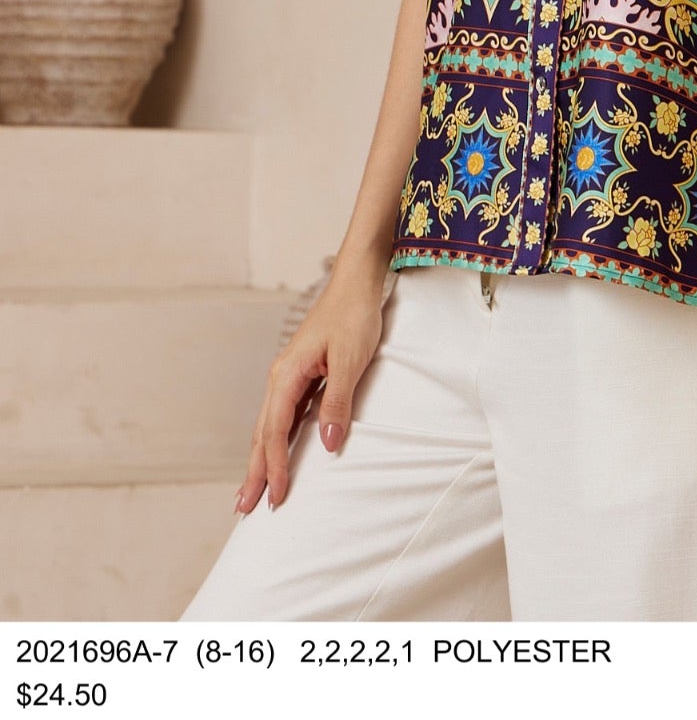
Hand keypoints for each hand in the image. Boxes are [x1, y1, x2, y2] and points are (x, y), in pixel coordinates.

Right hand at [233, 274, 385, 513]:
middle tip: (243, 510)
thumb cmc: (354, 316)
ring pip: (269, 425)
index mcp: (287, 374)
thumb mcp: (351, 359)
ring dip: (261, 458)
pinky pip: (283, 415)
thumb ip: (338, 401)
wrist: (356, 283)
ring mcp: (289, 376)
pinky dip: (276, 439)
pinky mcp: (301, 375)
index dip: (275, 467)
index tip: (276, 498)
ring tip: (253, 490)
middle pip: (262, 433)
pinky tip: (278, 453)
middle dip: (254, 472)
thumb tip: (328, 444)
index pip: (275, 431)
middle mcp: (281, 377)